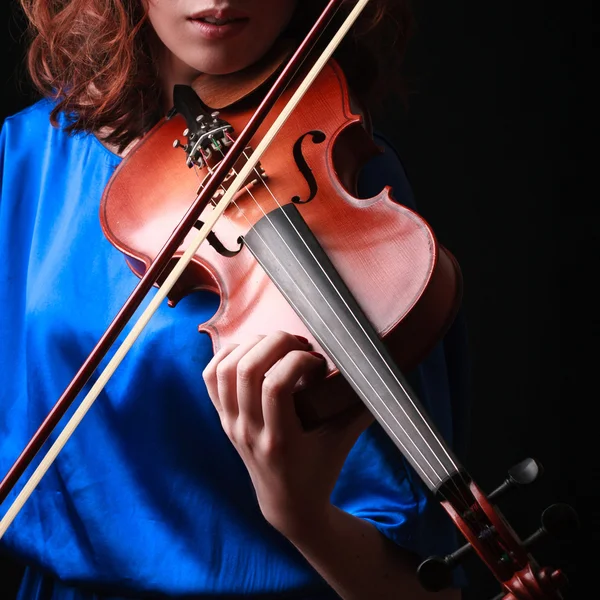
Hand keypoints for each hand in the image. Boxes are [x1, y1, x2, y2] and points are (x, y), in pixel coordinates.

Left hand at [202, 331, 372, 538]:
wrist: (287, 505)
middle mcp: (248, 430)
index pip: (274, 386)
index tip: (317, 362)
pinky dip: (227, 355)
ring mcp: (231, 424)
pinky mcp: (223, 418)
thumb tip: (385, 376)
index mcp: (280, 440)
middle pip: (246, 369)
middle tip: (298, 345)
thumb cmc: (320, 470)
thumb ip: (362, 409)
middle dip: (275, 343)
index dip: (297, 362)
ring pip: (225, 369)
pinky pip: (211, 377)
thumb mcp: (343, 442)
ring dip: (251, 346)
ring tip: (276, 346)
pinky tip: (251, 352)